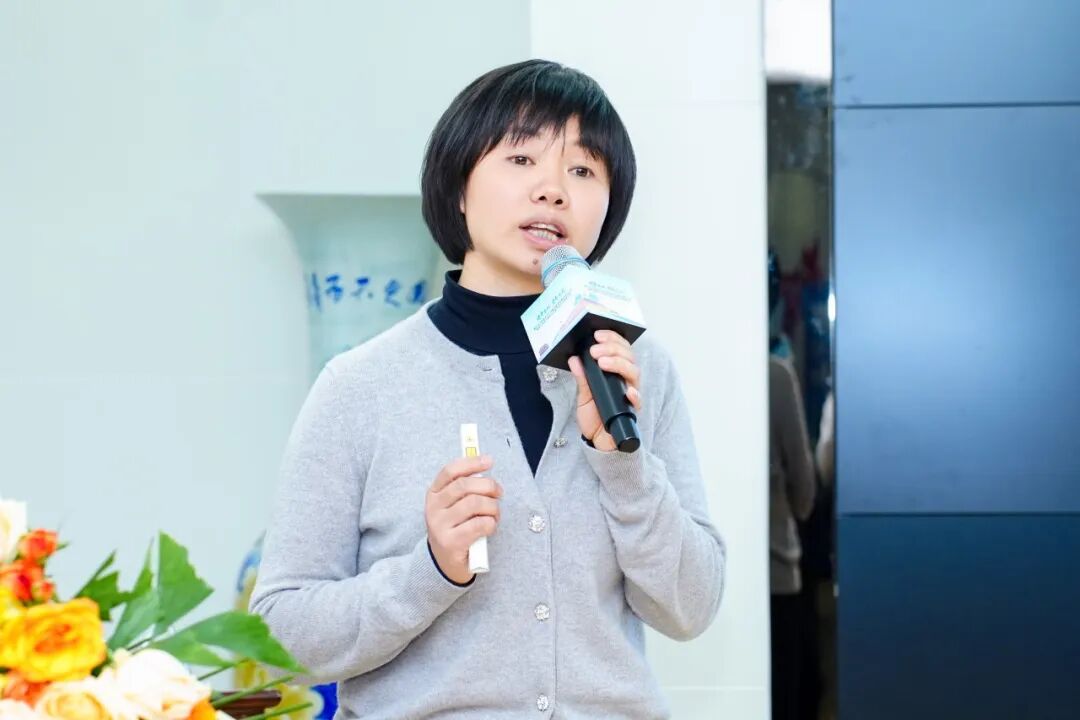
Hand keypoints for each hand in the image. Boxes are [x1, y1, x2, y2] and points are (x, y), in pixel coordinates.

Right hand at [425, 455, 501, 583]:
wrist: (445, 564)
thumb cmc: (456, 529)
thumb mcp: (454, 506)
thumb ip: (465, 489)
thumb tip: (484, 465)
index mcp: (433, 494)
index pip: (450, 471)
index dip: (471, 462)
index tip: (489, 461)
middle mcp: (433, 508)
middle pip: (465, 485)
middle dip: (489, 486)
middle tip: (499, 493)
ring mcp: (440, 526)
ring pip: (475, 503)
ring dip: (493, 507)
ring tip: (494, 514)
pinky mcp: (451, 542)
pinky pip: (480, 524)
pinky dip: (491, 523)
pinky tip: (490, 527)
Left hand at [568, 329, 642, 451]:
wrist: (597, 440)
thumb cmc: (594, 416)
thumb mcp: (583, 395)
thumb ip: (581, 378)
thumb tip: (574, 359)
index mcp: (616, 373)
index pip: (620, 349)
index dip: (612, 339)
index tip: (597, 335)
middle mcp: (626, 381)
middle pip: (629, 358)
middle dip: (613, 349)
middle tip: (595, 350)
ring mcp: (630, 394)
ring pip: (634, 373)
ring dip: (619, 364)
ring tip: (602, 362)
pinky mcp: (631, 411)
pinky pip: (637, 400)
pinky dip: (634, 394)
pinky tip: (627, 391)